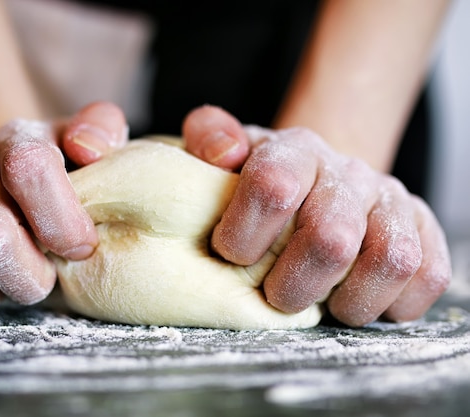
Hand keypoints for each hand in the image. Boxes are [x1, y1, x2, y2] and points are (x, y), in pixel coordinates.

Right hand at [0, 102, 127, 311]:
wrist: (1, 169)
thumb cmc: (58, 171)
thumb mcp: (90, 144)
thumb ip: (102, 132)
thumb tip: (88, 149)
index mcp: (18, 141)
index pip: (29, 170)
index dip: (60, 223)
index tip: (81, 249)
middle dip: (26, 279)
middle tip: (43, 279)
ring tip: (7, 283)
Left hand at [183, 105, 450, 326]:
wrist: (322, 180)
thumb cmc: (266, 179)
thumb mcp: (228, 153)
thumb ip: (209, 139)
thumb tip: (224, 152)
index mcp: (297, 150)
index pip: (272, 186)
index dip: (244, 235)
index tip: (231, 253)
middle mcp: (350, 172)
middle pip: (330, 238)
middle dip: (292, 286)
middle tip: (275, 294)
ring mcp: (392, 200)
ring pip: (390, 260)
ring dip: (348, 301)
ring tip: (322, 302)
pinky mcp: (425, 230)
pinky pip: (428, 275)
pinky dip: (393, 303)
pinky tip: (357, 297)